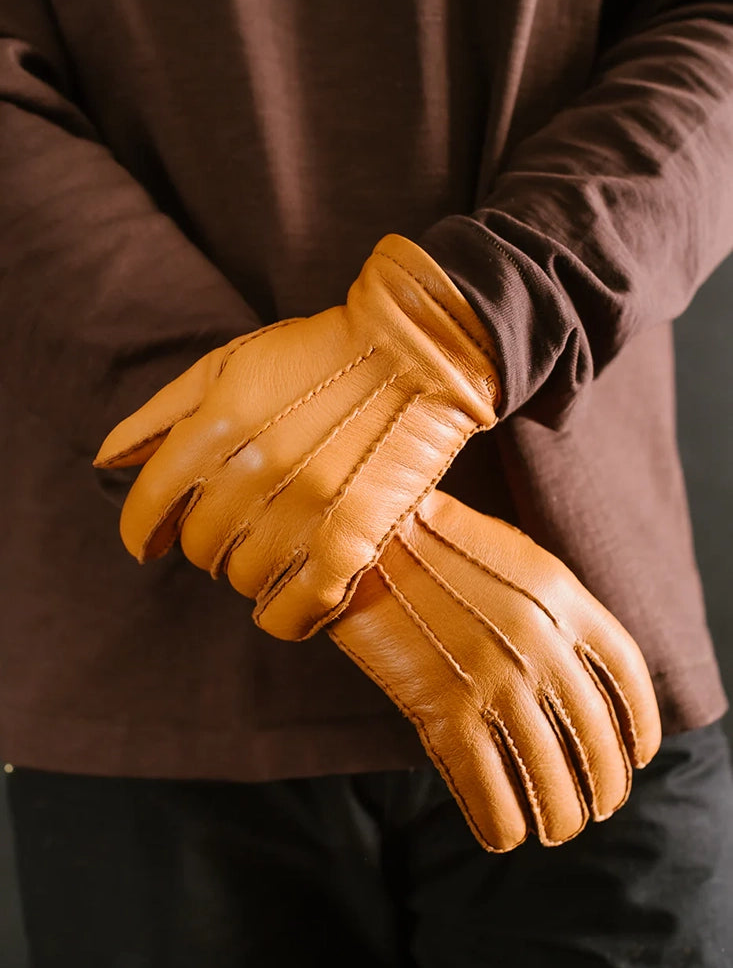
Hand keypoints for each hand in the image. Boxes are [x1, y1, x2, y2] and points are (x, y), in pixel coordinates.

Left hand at [94, 234, 499, 638]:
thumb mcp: (228, 365)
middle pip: (199, 547)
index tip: (148, 540)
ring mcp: (306, 511)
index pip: (149, 509)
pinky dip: (283, 613)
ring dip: (249, 568)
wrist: (415, 354)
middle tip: (236, 521)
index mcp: (217, 429)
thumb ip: (160, 416)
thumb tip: (105, 464)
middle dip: (206, 539)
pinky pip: (294, 610)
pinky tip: (289, 593)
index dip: (141, 531)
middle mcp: (255, 474)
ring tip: (274, 543)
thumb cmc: (315, 355)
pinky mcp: (353, 540)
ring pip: (244, 579)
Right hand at [329, 490, 661, 852]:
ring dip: (560, 817)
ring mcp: (493, 678)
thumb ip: (555, 610)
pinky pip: (488, 788)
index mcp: (563, 598)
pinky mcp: (442, 708)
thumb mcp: (518, 560)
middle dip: (603, 787)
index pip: (626, 677)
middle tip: (596, 808)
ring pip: (548, 776)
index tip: (637, 757)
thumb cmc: (436, 546)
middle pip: (595, 739)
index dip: (641, 726)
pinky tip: (504, 834)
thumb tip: (580, 670)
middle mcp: (539, 643)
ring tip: (556, 830)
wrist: (363, 536)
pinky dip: (501, 822)